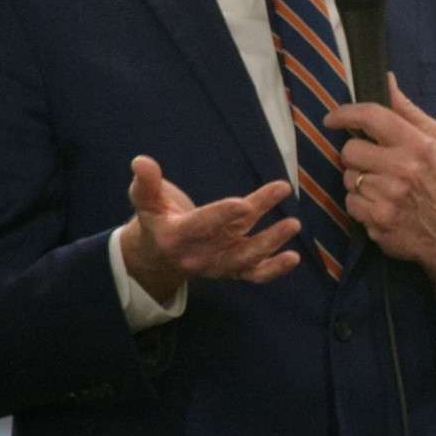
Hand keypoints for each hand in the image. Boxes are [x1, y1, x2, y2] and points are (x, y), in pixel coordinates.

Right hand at [118, 155, 300, 302]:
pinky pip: (253, 274)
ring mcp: (217, 265)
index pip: (202, 225)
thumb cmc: (156, 220)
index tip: (245, 204)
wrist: (157, 257)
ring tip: (294, 224)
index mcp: (175, 236)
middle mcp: (198, 255)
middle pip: (231, 238)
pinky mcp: (231, 270)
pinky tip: (293, 257)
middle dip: (257, 219)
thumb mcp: (145, 201)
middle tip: (280, 197)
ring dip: (272, 242)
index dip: (223, 215)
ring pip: (247, 257)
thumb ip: (146, 183)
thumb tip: (141, 161)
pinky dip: (274, 270)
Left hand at [327, 75, 435, 291]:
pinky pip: (350, 203)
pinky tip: (380, 206)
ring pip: (348, 178)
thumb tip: (387, 80)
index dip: (346, 114)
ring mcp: (389, 196)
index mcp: (417, 144)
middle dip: (357, 157)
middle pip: (350, 150)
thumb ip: (408, 111)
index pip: (372, 117)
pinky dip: (360, 205)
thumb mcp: (435, 141)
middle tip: (374, 164)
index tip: (332, 119)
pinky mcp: (379, 220)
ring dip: (359, 182)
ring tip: (381, 188)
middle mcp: (403, 168)